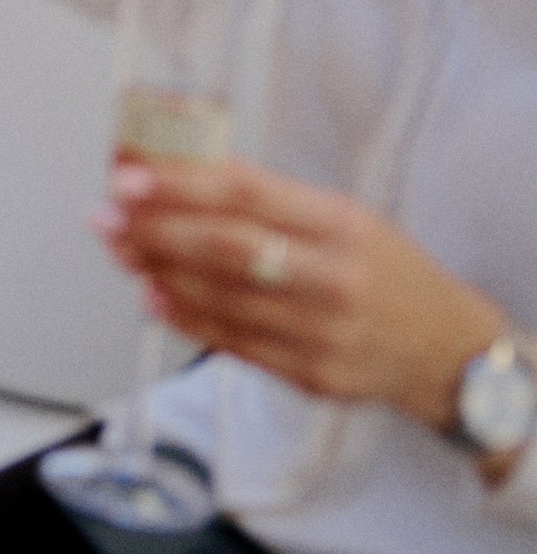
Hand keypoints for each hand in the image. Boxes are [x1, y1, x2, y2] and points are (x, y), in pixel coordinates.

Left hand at [99, 155, 507, 430]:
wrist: (448, 352)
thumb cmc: (385, 271)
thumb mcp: (346, 218)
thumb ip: (272, 202)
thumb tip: (181, 177)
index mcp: (343, 225)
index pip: (248, 195)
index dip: (181, 184)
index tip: (128, 176)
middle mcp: (334, 279)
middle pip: (226, 249)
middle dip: (154, 230)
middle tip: (105, 213)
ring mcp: (324, 334)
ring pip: (222, 299)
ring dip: (158, 272)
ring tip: (119, 248)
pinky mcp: (314, 377)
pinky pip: (235, 344)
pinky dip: (186, 318)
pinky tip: (152, 296)